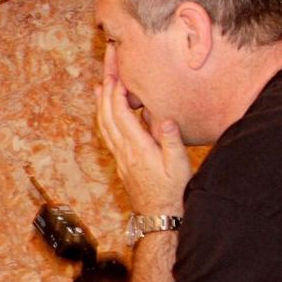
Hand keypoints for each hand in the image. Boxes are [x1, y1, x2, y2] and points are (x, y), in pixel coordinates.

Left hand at [95, 71, 190, 213]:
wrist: (158, 216)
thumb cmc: (172, 191)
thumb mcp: (179, 166)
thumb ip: (171, 142)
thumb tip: (166, 120)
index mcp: (138, 148)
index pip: (121, 114)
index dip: (116, 92)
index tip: (116, 72)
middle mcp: (123, 150)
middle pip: (107, 113)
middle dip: (107, 86)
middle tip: (107, 65)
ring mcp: (120, 156)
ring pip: (104, 124)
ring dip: (101, 102)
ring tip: (102, 83)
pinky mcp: (121, 161)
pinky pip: (107, 134)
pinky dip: (104, 117)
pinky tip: (106, 112)